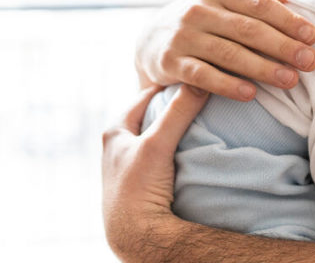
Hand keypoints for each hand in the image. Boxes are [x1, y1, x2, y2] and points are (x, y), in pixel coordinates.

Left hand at [102, 84, 209, 260]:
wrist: (136, 235)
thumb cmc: (138, 188)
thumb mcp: (157, 144)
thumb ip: (178, 112)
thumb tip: (200, 82)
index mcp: (114, 131)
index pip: (145, 95)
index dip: (168, 86)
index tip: (192, 78)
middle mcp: (117, 145)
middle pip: (150, 114)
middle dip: (172, 106)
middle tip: (198, 97)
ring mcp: (129, 164)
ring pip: (155, 135)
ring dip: (173, 128)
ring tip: (197, 121)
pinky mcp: (140, 181)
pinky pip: (160, 154)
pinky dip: (173, 148)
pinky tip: (188, 149)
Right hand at [135, 0, 314, 100]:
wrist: (149, 41)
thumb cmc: (199, 23)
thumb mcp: (221, 4)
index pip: (259, 5)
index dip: (288, 21)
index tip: (312, 37)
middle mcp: (198, 10)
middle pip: (248, 29)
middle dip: (282, 46)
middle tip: (310, 62)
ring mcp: (183, 36)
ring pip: (228, 53)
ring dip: (262, 68)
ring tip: (290, 81)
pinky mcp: (169, 62)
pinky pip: (202, 75)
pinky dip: (227, 85)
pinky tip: (250, 94)